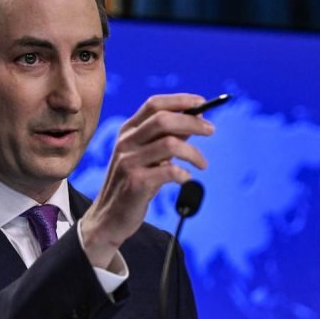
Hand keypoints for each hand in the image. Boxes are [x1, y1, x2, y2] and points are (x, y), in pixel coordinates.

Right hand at [80, 94, 214, 267]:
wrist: (108, 218)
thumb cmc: (132, 185)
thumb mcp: (144, 157)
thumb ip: (165, 138)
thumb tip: (193, 120)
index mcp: (127, 131)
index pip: (154, 104)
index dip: (180, 100)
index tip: (202, 102)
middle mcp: (126, 143)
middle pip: (164, 119)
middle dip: (192, 122)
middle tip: (211, 130)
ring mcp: (129, 162)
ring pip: (170, 144)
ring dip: (193, 153)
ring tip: (202, 164)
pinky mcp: (136, 183)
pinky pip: (169, 171)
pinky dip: (184, 174)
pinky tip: (186, 179)